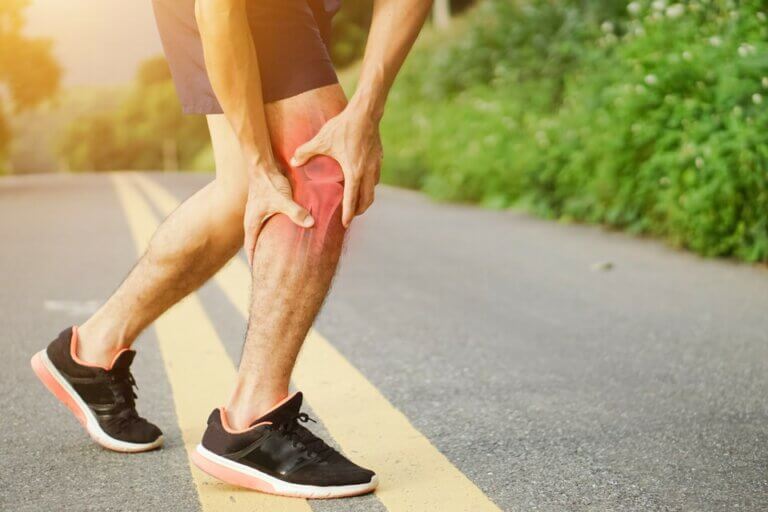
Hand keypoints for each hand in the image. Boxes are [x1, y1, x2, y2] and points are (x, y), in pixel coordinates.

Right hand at [244, 166, 313, 266]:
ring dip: (269, 243)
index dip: (255, 261)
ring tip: (280, 255)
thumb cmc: (269, 183)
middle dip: (263, 255)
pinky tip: (286, 234)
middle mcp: (253, 220)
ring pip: (263, 233)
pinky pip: (269, 224)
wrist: (263, 165)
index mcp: (252, 223)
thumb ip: (295, 212)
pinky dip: (275, 231)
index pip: (251, 248)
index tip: (260, 274)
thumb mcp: (282, 199)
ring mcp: (259, 213)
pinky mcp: (266, 206)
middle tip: (272, 269)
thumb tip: (310, 224)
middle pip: (257, 243)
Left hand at [290, 107, 382, 227]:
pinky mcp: (379, 157)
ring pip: (373, 189)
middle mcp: (368, 172)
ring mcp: (376, 165)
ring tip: (358, 202)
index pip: (352, 200)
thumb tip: (293, 161)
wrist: (366, 113)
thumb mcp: (322, 140)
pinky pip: (376, 177)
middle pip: (367, 199)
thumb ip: (306, 152)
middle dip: (360, 210)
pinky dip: (370, 185)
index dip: (349, 214)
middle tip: (352, 216)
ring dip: (366, 198)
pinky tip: (363, 181)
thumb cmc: (344, 127)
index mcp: (354, 172)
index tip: (346, 224)